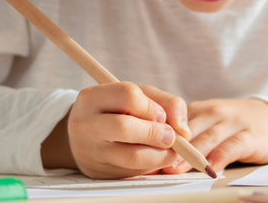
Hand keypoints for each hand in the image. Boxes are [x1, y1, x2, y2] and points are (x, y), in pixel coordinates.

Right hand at [41, 82, 192, 178]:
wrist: (84, 135)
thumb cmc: (117, 110)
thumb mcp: (138, 96)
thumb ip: (166, 103)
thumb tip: (184, 131)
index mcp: (92, 97)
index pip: (128, 95)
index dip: (151, 106)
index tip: (161, 116)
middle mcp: (85, 124)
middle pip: (125, 127)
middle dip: (156, 133)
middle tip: (171, 137)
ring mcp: (90, 151)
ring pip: (131, 156)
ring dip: (160, 155)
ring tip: (170, 151)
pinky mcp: (99, 172)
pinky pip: (132, 172)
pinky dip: (151, 166)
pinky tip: (156, 159)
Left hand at [160, 98, 267, 173]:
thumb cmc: (233, 125)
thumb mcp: (208, 123)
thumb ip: (186, 135)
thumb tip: (152, 154)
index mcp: (199, 109)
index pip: (174, 122)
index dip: (158, 136)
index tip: (142, 152)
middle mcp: (214, 112)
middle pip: (187, 130)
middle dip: (168, 147)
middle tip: (152, 162)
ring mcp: (232, 123)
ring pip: (207, 138)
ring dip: (189, 154)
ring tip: (173, 168)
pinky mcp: (250, 135)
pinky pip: (233, 146)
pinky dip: (220, 156)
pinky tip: (211, 167)